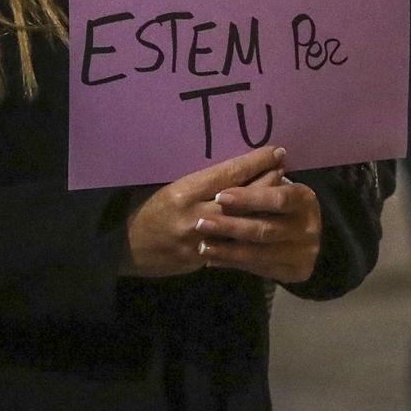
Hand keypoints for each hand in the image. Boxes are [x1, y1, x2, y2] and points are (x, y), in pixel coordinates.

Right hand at [122, 146, 285, 277]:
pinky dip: (251, 236)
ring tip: (283, 196)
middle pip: (243, 198)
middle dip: (268, 182)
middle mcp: (195, 215)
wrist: (124, 246)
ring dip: (265, 210)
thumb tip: (229, 168)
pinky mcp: (202, 259)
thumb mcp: (164, 186)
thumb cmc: (143, 208)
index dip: (255, 162)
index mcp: (184, 192)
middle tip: (285, 169)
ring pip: (243, 224)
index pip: (228, 174)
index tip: (275, 151)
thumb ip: (195, 180)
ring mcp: (200, 240)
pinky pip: (233, 247)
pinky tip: (266, 226)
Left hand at [200, 167, 322, 283]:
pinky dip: (234, 263)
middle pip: (266, 228)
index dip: (249, 198)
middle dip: (231, 226)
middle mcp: (309, 227)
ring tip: (202, 246)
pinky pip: (259, 269)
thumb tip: (245, 165)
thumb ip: (260, 181)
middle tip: (201, 224)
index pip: (277, 198)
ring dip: (228, 250)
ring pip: (260, 253)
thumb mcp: (273, 187)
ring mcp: (304, 253)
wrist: (302, 236)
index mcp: (305, 199)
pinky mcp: (295, 272)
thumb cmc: (278, 203)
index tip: (219, 196)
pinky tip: (213, 260)